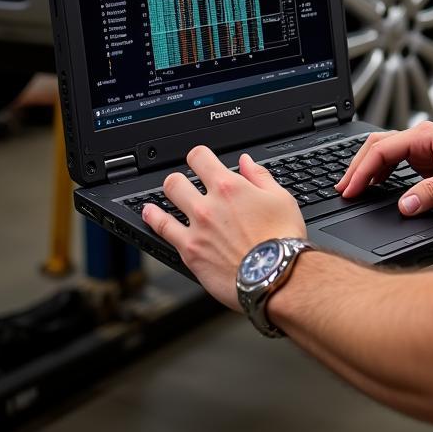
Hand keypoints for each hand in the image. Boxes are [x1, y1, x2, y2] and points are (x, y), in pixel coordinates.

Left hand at [141, 146, 305, 310]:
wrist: (275, 275)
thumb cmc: (282, 239)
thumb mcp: (281, 198)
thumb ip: (259, 176)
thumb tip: (246, 162)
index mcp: (230, 187)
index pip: (200, 158)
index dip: (199, 156)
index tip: (200, 160)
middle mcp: (208, 204)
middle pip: (177, 179)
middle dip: (180, 177)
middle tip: (186, 182)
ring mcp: (196, 228)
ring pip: (168, 199)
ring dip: (167, 194)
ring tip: (170, 194)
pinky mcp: (189, 251)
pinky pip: (162, 230)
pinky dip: (153, 218)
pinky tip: (150, 213)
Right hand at [336, 122, 432, 216]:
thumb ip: (432, 192)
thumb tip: (405, 205)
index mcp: (424, 136)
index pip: (382, 150)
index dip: (361, 170)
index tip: (349, 189)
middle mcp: (420, 138)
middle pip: (377, 147)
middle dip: (356, 167)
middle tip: (342, 190)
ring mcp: (423, 148)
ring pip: (384, 154)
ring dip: (366, 170)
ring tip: (352, 189)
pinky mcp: (427, 159)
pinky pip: (395, 163)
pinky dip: (380, 173)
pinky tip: (375, 186)